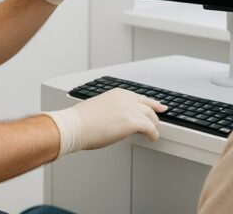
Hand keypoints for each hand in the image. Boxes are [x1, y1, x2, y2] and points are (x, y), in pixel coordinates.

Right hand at [43, 88, 166, 156]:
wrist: (74, 126)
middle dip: (155, 114)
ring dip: (154, 126)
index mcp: (117, 93)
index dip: (150, 103)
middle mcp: (125, 99)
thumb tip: (117, 119)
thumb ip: (112, 109)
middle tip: (157, 122)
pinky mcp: (132, 122)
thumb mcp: (99, 107)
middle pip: (148, 106)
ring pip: (151, 116)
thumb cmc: (80, 121)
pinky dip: (154, 134)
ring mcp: (129, 109)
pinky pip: (150, 128)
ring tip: (154, 133)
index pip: (138, 97)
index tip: (157, 106)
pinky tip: (152, 138)